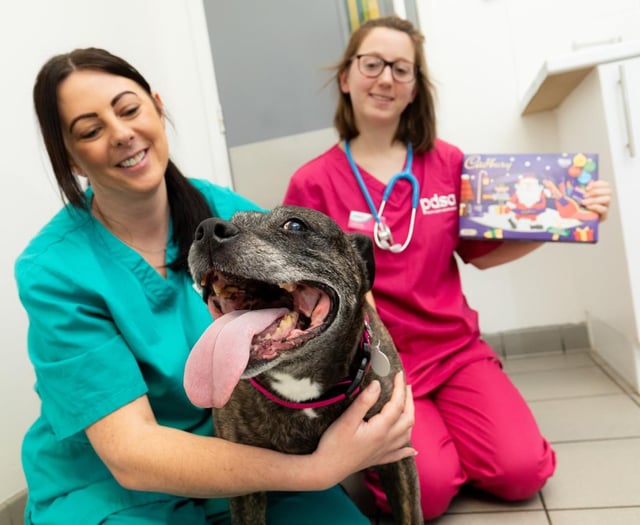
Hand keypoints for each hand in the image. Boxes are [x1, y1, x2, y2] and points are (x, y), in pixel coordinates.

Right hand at [311, 372, 415, 487]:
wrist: (327, 469)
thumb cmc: (334, 444)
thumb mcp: (347, 420)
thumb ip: (364, 401)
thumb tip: (377, 384)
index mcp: (380, 429)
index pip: (397, 404)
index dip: (400, 388)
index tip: (399, 374)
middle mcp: (387, 440)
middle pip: (407, 418)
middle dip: (409, 400)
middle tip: (406, 386)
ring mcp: (385, 451)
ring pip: (407, 434)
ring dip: (410, 417)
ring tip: (408, 406)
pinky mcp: (379, 459)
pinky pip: (399, 454)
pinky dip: (408, 450)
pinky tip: (413, 450)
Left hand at [581, 179, 611, 221]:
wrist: (578, 221)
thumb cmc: (578, 208)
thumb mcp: (579, 197)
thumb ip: (581, 190)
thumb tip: (577, 182)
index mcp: (601, 193)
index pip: (606, 185)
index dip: (598, 184)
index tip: (587, 188)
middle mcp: (605, 199)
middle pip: (609, 191)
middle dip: (596, 192)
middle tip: (585, 195)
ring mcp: (606, 207)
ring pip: (607, 199)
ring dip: (594, 199)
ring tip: (583, 202)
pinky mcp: (604, 216)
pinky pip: (604, 209)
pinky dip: (595, 207)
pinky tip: (587, 207)